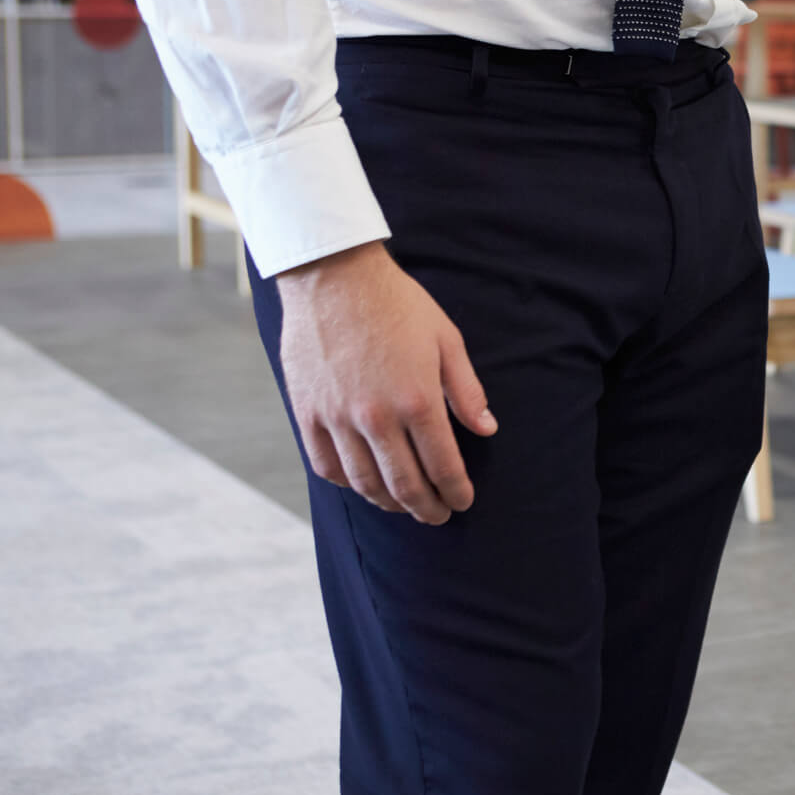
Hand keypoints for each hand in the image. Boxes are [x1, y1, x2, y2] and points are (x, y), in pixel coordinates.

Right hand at [276, 241, 495, 524]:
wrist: (333, 278)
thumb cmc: (398, 305)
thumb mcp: (446, 339)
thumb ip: (466, 390)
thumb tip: (487, 429)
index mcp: (418, 399)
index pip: (443, 464)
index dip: (456, 491)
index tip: (463, 502)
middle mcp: (376, 416)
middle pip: (404, 484)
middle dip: (426, 507)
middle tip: (438, 516)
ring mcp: (337, 417)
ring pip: (364, 482)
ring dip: (388, 502)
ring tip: (404, 506)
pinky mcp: (307, 413)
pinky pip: (326, 465)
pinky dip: (347, 483)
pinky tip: (363, 484)